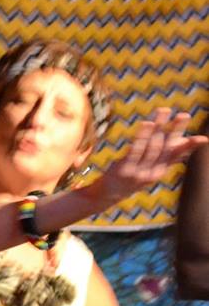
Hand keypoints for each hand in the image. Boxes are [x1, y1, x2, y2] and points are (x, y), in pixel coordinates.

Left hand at [93, 108, 207, 207]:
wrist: (106, 195)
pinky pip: (136, 149)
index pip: (176, 156)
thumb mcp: (150, 170)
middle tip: (184, 115)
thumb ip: (166, 156)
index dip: (189, 147)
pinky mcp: (125, 168)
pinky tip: (147, 122)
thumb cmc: (131, 178)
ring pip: (152, 146)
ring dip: (160, 126)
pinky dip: (143, 135)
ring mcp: (138, 171)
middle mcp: (152, 173)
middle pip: (166, 148)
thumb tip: (186, 139)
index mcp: (159, 172)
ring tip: (164, 110)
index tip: (203, 139)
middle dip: (176, 131)